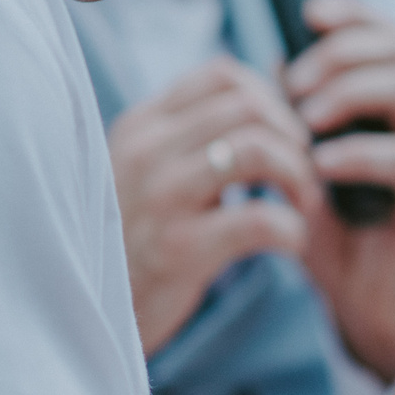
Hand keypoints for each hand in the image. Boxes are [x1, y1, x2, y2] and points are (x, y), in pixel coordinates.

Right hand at [110, 58, 321, 354]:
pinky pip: (261, 220)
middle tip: (306, 177)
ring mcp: (158, 199)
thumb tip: (275, 85)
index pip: (224, 74)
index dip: (276, 99)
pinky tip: (290, 244)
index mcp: (141, 126)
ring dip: (301, 178)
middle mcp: (144, 152)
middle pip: (250, 107)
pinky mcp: (178, 249)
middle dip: (296, 140)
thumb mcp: (155, 173)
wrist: (88, 319)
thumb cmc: (137, 243)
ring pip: (258, 150)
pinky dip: (294, 230)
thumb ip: (200, 135)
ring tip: (302, 206)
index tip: (289, 138)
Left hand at [284, 0, 394, 379]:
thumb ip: (290, 119)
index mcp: (380, 108)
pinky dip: (360, 154)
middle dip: (340, 52)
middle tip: (296, 82)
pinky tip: (322, 167)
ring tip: (306, 120)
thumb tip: (263, 64)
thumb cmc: (334, 233)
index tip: (309, 14)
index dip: (353, 14)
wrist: (365, 306)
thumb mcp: (302, 166)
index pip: (384, 35)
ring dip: (349, 93)